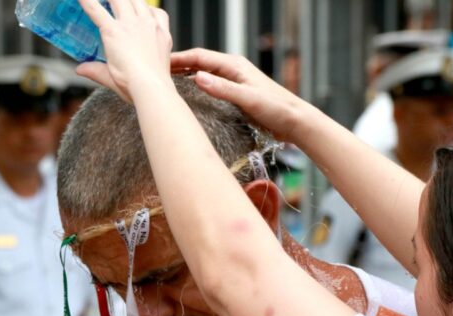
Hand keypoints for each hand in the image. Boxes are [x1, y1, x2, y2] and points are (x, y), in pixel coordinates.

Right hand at [77, 0, 172, 101]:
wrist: (153, 88)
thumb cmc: (132, 84)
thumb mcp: (108, 77)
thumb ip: (94, 70)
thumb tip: (81, 69)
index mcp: (113, 33)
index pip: (95, 9)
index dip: (87, 0)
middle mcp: (131, 24)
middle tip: (107, 1)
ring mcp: (148, 25)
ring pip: (138, 0)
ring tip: (125, 1)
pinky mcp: (162, 32)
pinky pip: (158, 12)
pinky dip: (151, 9)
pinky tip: (148, 13)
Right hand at [170, 49, 309, 142]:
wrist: (296, 122)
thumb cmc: (277, 109)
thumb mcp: (248, 99)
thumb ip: (223, 88)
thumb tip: (197, 77)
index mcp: (234, 65)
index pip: (199, 56)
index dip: (178, 59)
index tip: (159, 64)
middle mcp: (233, 70)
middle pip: (199, 63)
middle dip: (178, 66)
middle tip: (156, 73)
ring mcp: (234, 81)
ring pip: (203, 74)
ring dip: (185, 76)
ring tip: (166, 83)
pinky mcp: (236, 94)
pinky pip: (211, 87)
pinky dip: (196, 88)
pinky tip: (188, 97)